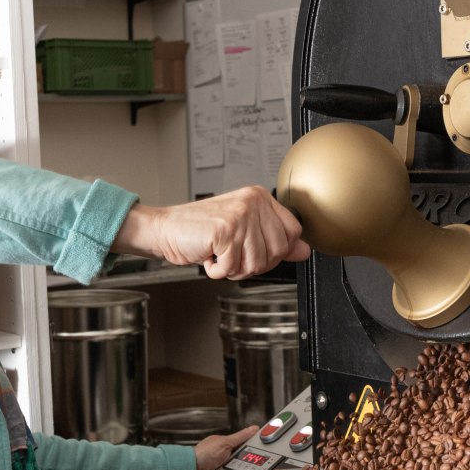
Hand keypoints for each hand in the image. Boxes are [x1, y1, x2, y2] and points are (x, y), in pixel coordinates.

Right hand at [114, 186, 310, 279]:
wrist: (165, 229)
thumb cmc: (200, 231)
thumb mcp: (243, 232)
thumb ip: (275, 240)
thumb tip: (305, 250)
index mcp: (260, 197)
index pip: (293, 233)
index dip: (275, 252)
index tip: (253, 250)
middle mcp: (252, 202)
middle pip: (278, 251)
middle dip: (254, 263)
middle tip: (232, 255)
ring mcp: (240, 215)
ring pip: (257, 263)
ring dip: (234, 269)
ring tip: (219, 254)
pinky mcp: (225, 231)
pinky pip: (233, 268)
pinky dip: (218, 271)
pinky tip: (209, 257)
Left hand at [194, 425, 259, 469]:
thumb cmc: (203, 455)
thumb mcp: (225, 443)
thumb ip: (240, 437)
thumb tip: (253, 428)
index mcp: (227, 442)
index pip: (247, 441)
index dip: (256, 443)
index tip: (267, 444)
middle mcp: (226, 453)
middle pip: (246, 457)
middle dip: (247, 460)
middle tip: (240, 460)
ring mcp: (224, 465)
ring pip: (241, 468)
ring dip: (240, 469)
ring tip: (231, 469)